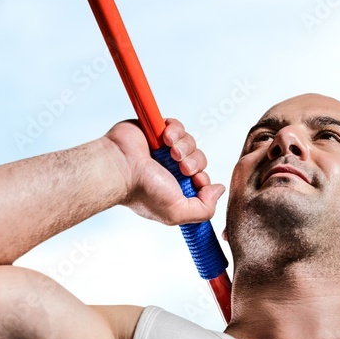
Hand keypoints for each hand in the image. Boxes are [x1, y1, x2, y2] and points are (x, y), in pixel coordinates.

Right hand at [102, 118, 225, 225]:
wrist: (120, 168)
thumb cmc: (143, 191)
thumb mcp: (177, 212)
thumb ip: (204, 209)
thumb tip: (218, 190)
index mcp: (174, 188)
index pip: (201, 180)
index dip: (203, 179)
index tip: (195, 180)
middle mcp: (169, 169)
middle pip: (198, 160)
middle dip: (195, 163)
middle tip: (183, 167)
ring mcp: (163, 150)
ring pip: (190, 142)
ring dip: (185, 146)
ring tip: (172, 152)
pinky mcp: (156, 131)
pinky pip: (177, 126)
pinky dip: (175, 130)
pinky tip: (166, 139)